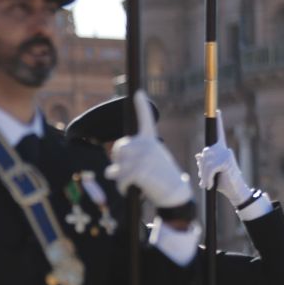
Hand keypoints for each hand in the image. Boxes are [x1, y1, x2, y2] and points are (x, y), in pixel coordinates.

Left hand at [105, 90, 192, 208]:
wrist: (175, 191)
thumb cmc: (161, 177)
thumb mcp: (150, 160)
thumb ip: (133, 158)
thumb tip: (108, 171)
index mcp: (151, 140)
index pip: (145, 120)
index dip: (141, 106)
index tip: (138, 93)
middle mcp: (148, 145)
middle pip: (119, 148)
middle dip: (118, 160)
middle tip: (125, 171)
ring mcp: (144, 157)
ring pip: (117, 165)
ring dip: (118, 177)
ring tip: (128, 182)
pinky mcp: (139, 170)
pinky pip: (120, 179)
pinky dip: (121, 187)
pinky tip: (129, 189)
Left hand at [194, 111, 252, 204]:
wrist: (236, 191)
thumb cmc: (223, 182)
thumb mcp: (211, 172)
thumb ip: (205, 164)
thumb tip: (199, 155)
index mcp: (222, 151)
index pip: (219, 134)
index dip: (218, 123)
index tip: (217, 111)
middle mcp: (225, 150)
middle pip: (205, 154)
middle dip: (202, 169)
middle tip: (203, 181)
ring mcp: (226, 155)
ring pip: (206, 162)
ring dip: (204, 176)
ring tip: (206, 184)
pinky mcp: (226, 162)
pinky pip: (210, 168)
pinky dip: (207, 178)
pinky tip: (210, 185)